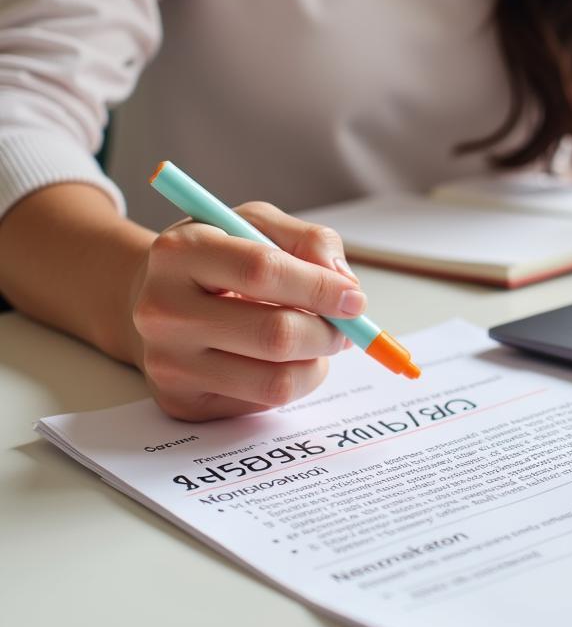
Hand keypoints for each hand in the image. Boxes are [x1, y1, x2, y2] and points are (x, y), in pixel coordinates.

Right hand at [129, 202, 364, 420]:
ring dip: (316, 362)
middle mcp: (163, 309)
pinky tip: (279, 358)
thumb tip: (345, 285)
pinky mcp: (181, 401)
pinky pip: (263, 402)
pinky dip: (293, 380)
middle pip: (274, 335)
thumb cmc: (220, 255)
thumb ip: (310, 240)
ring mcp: (167, 361)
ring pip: (276, 381)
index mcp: (181, 251)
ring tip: (315, 340)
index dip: (319, 287)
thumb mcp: (259, 223)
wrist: (161, 298)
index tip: (354, 298)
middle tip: (344, 326)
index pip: (262, 271)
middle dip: (328, 333)